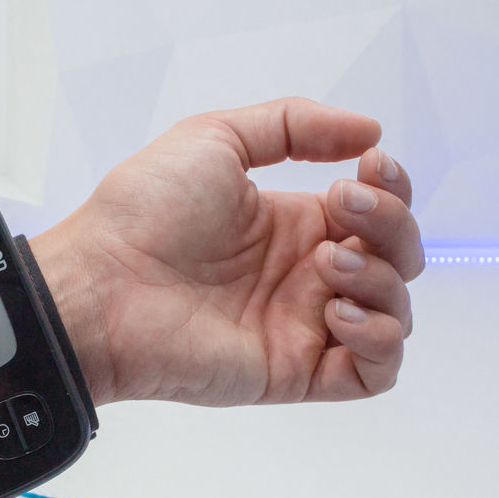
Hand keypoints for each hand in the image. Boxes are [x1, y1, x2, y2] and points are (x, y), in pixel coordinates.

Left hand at [32, 97, 422, 407]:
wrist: (102, 284)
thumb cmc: (144, 210)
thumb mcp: (216, 137)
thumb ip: (294, 124)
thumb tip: (370, 130)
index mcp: (291, 224)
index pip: (377, 212)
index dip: (392, 188)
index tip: (369, 165)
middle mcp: (305, 275)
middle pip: (397, 257)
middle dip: (391, 224)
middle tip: (337, 207)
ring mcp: (304, 326)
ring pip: (395, 311)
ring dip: (381, 278)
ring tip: (324, 264)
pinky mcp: (297, 373)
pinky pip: (374, 373)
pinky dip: (380, 339)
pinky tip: (336, 311)